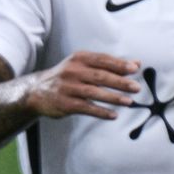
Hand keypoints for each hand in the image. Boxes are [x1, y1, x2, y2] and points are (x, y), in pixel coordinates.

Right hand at [24, 51, 141, 119]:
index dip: (119, 64)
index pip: (102, 60)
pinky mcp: (65, 103)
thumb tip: (137, 63)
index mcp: (79, 58)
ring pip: (94, 92)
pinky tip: (113, 115)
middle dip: (120, 82)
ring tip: (129, 102)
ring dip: (113, 97)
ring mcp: (68, 87)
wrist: (37, 91)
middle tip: (136, 87)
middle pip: (100, 76)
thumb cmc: (68, 77)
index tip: (134, 69)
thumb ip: (110, 65)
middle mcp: (72, 71)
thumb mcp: (84, 66)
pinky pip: (86, 108)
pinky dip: (101, 112)